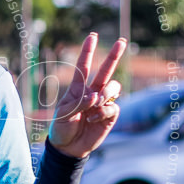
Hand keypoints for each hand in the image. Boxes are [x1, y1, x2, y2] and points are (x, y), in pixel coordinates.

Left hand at [48, 33, 126, 158]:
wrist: (68, 147)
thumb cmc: (62, 128)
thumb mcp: (63, 114)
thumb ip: (79, 103)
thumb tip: (96, 96)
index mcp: (77, 89)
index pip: (83, 66)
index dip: (87, 51)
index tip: (92, 36)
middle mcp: (92, 93)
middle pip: (105, 71)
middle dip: (113, 56)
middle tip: (121, 41)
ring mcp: (102, 103)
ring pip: (113, 87)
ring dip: (106, 92)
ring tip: (96, 102)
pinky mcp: (110, 115)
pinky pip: (112, 107)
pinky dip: (103, 112)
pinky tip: (93, 119)